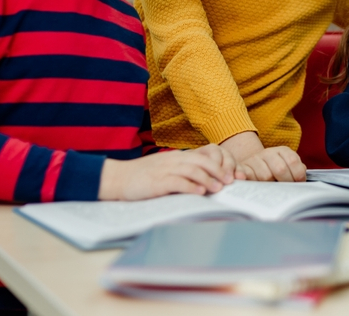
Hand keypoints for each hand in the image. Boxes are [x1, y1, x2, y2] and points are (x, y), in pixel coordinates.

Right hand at [98, 145, 236, 199]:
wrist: (117, 178)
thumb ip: (181, 171)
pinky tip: (200, 193)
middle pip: (202, 161)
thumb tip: (202, 180)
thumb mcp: (164, 168)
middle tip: (229, 182)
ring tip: (218, 188)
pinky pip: (177, 182)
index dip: (219, 164)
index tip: (230, 174)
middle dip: (218, 171)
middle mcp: (173, 160)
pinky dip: (191, 187)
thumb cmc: (142, 176)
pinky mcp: (157, 182)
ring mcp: (165, 170)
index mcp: (177, 156)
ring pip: (193, 170)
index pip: (204, 156)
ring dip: (208, 179)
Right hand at [235, 146, 306, 181]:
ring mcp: (254, 160)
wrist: (254, 165)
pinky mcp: (243, 168)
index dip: (298, 175)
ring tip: (272, 187)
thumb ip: (298, 170)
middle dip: (286, 182)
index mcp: (282, 151)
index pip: (293, 160)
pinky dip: (250, 180)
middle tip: (286, 189)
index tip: (298, 183)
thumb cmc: (275, 169)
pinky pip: (248, 175)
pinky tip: (254, 183)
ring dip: (270, 185)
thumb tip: (302, 179)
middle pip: (280, 169)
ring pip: (266, 176)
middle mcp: (268, 153)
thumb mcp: (288, 166)